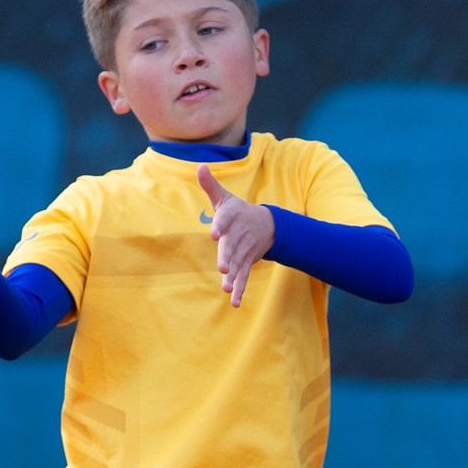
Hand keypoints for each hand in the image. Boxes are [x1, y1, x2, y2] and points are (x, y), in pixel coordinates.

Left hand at [197, 163, 274, 307]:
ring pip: (238, 265)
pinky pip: (243, 277)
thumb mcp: (225, 198)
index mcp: (231, 218)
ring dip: (233, 278)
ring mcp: (243, 251)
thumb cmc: (238, 211)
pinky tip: (232, 301)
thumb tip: (199, 166)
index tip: (214, 233)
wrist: (268, 225)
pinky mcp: (246, 263)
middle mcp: (238, 236)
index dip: (219, 226)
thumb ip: (210, 186)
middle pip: (231, 247)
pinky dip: (238, 289)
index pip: (224, 220)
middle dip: (228, 257)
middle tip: (223, 267)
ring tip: (226, 289)